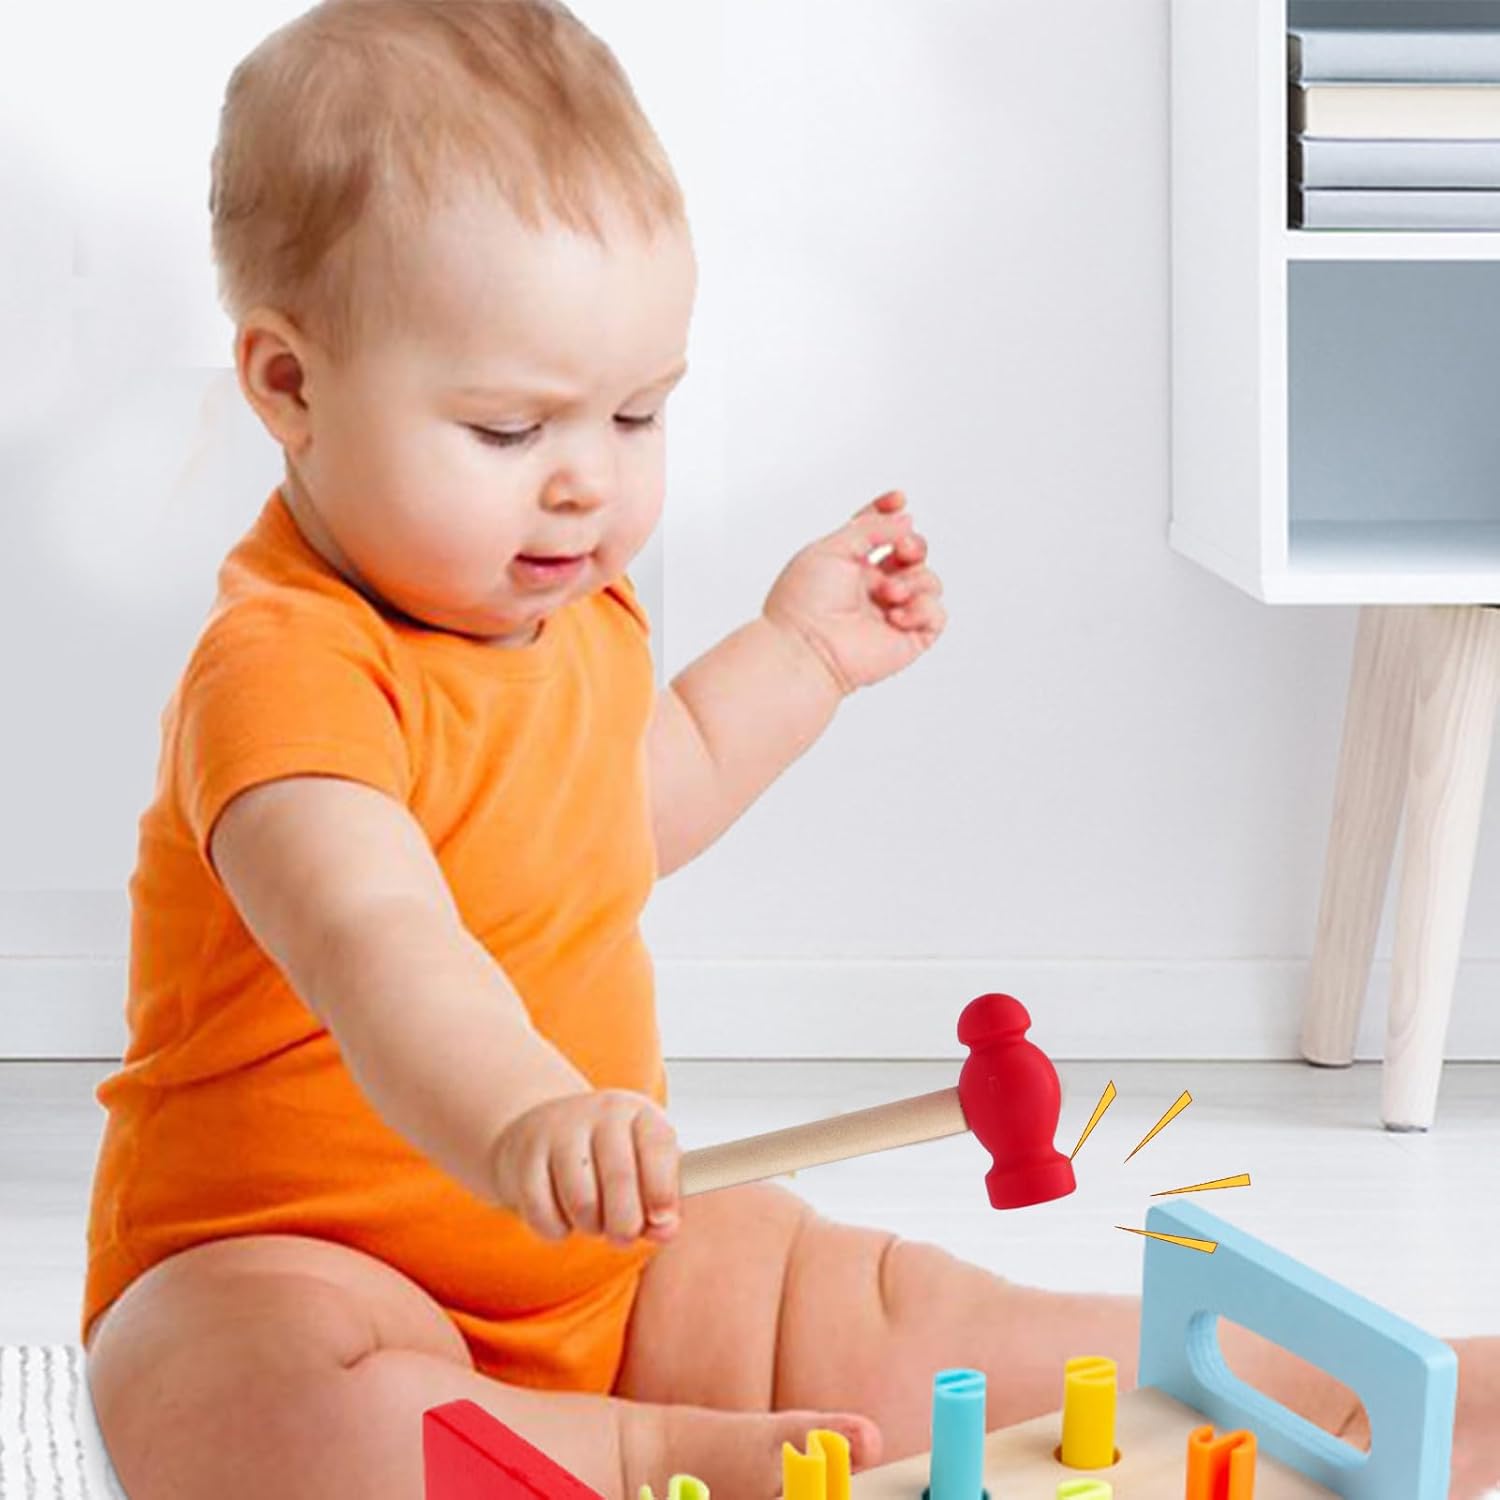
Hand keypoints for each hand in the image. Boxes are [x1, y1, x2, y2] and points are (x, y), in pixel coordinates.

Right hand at [489, 1090, 680, 1247]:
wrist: (541, 1132)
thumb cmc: (606, 1155)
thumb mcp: (643, 1165)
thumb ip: (663, 1199)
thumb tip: (666, 1229)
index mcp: (639, 1112)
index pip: (658, 1146)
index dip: (664, 1190)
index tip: (663, 1222)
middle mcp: (601, 1112)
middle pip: (620, 1179)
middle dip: (626, 1224)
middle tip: (624, 1235)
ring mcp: (559, 1130)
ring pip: (583, 1202)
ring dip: (591, 1226)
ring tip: (593, 1220)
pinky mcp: (524, 1157)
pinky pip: (544, 1213)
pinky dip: (557, 1228)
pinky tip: (562, 1215)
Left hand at [762, 491, 945, 695]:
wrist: (806, 647)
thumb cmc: (804, 603)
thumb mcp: (832, 547)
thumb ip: (871, 527)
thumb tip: (905, 520)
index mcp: (849, 565)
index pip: (879, 532)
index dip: (891, 513)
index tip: (898, 499)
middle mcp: (872, 588)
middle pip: (912, 553)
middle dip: (914, 544)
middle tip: (902, 549)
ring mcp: (891, 613)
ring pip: (928, 581)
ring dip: (913, 581)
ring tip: (888, 594)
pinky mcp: (908, 639)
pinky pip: (936, 614)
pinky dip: (922, 609)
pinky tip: (896, 616)